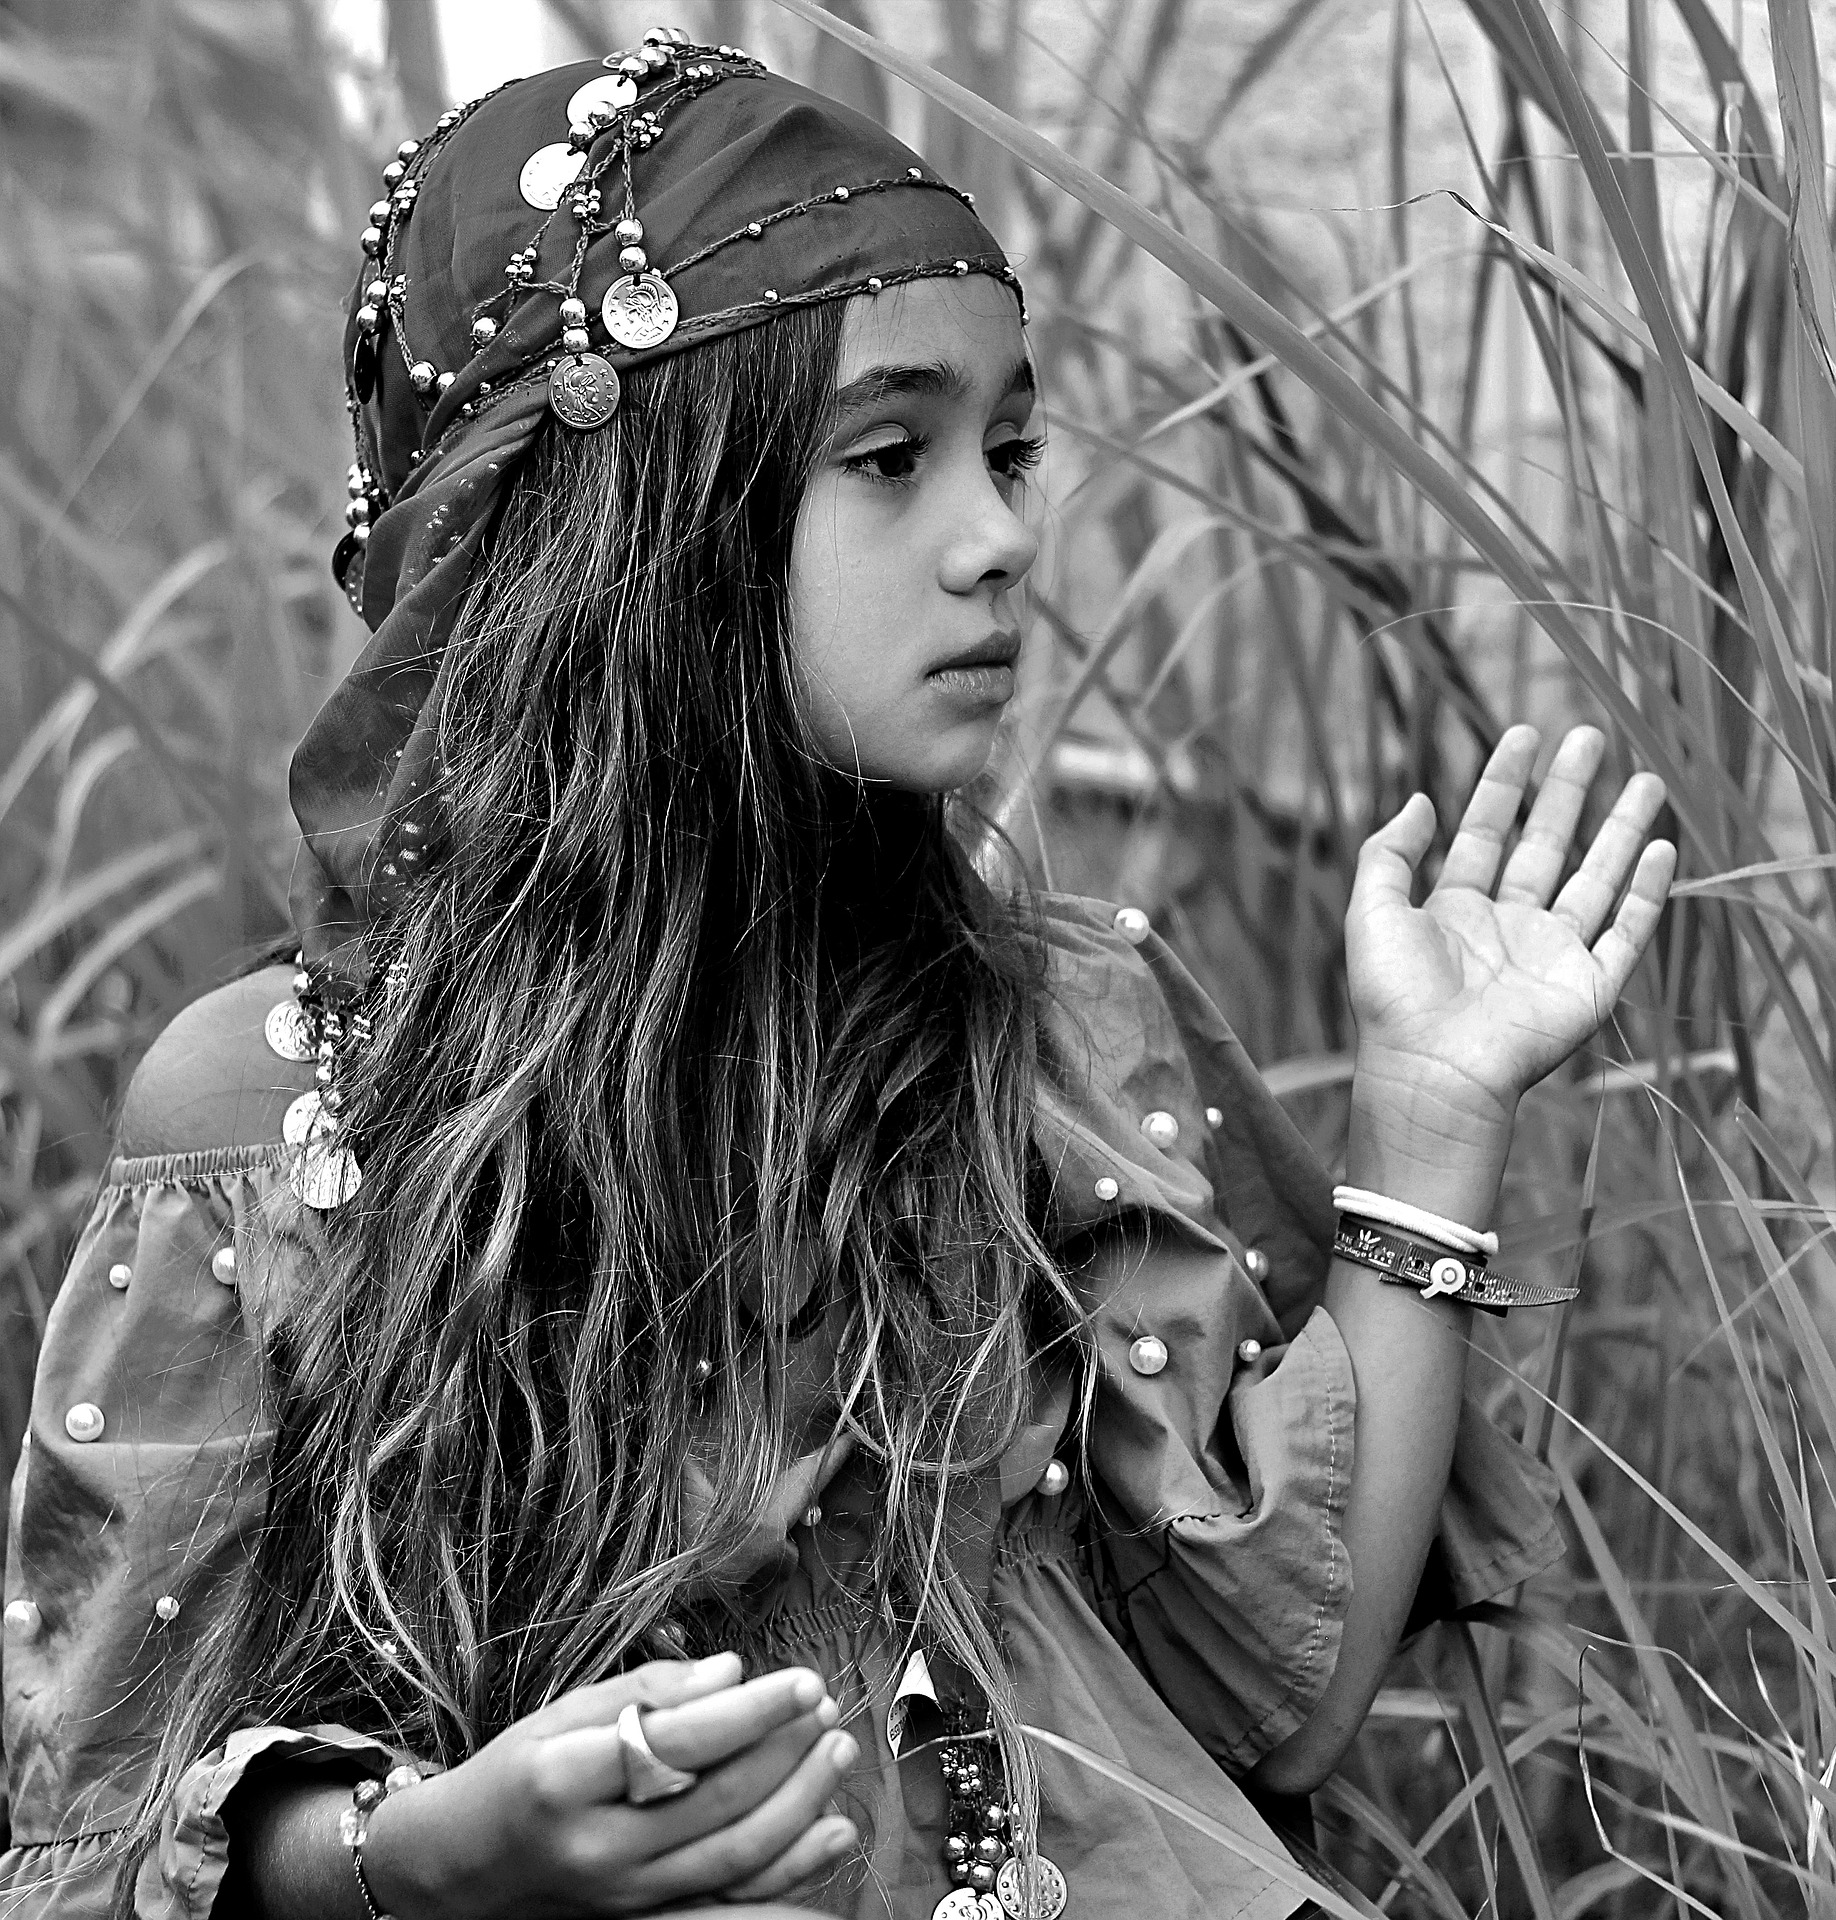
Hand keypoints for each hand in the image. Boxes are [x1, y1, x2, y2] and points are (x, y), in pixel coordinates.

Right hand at [363, 1655, 859, 1918]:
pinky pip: (732, 1899)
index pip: (676, 1743)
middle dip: (787, 1753)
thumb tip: (732, 1672)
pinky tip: (835, 1830)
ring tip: (837, 1750)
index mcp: (565, 1779)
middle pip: (716, 1803)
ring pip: (735, 1856)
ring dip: (801, 1803)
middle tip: (827, 1707)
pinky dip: (792, 1868)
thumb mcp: (564, 1714)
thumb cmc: (519, 1773)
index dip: (750, 1711)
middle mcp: (597, 1847)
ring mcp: (624, 1896)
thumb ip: (649, 1690)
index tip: (803, 1679)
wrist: (465, 1867)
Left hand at [1345, 725, 1673, 1187]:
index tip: (1524, 732)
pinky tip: (1662, 849)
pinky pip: (1627, 931)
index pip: (1486, 830)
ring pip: (1596, 878)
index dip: (1504, 783)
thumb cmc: (1393, 996)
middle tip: (1591, 736)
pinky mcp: (1590, 987)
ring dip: (1622, 830)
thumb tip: (1422, 797)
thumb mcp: (1373, 911)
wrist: (1432, 1069)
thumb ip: (1390, 852)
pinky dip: (1648, 893)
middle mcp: (1508, 926)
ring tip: (1647, 780)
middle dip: (1568, 791)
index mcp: (1455, 909)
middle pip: (1546, 843)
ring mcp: (1552, 955)